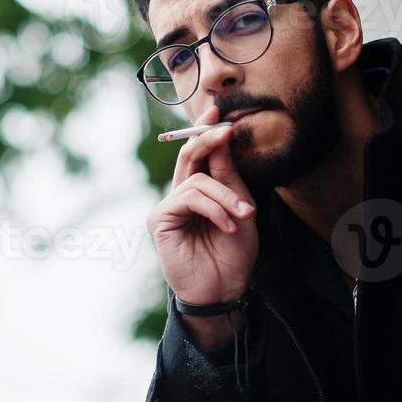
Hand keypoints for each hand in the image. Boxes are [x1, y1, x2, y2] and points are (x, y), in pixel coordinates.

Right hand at [147, 103, 258, 307]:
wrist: (224, 290)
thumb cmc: (233, 255)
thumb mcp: (240, 210)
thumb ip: (229, 177)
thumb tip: (222, 138)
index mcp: (198, 193)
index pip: (199, 155)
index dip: (206, 132)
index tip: (219, 111)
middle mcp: (179, 197)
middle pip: (188, 157)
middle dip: (207, 140)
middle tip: (225, 130)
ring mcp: (168, 208)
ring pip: (197, 180)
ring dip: (226, 196)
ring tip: (242, 217)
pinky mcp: (159, 220)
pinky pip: (189, 198)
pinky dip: (213, 208)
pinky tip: (227, 225)